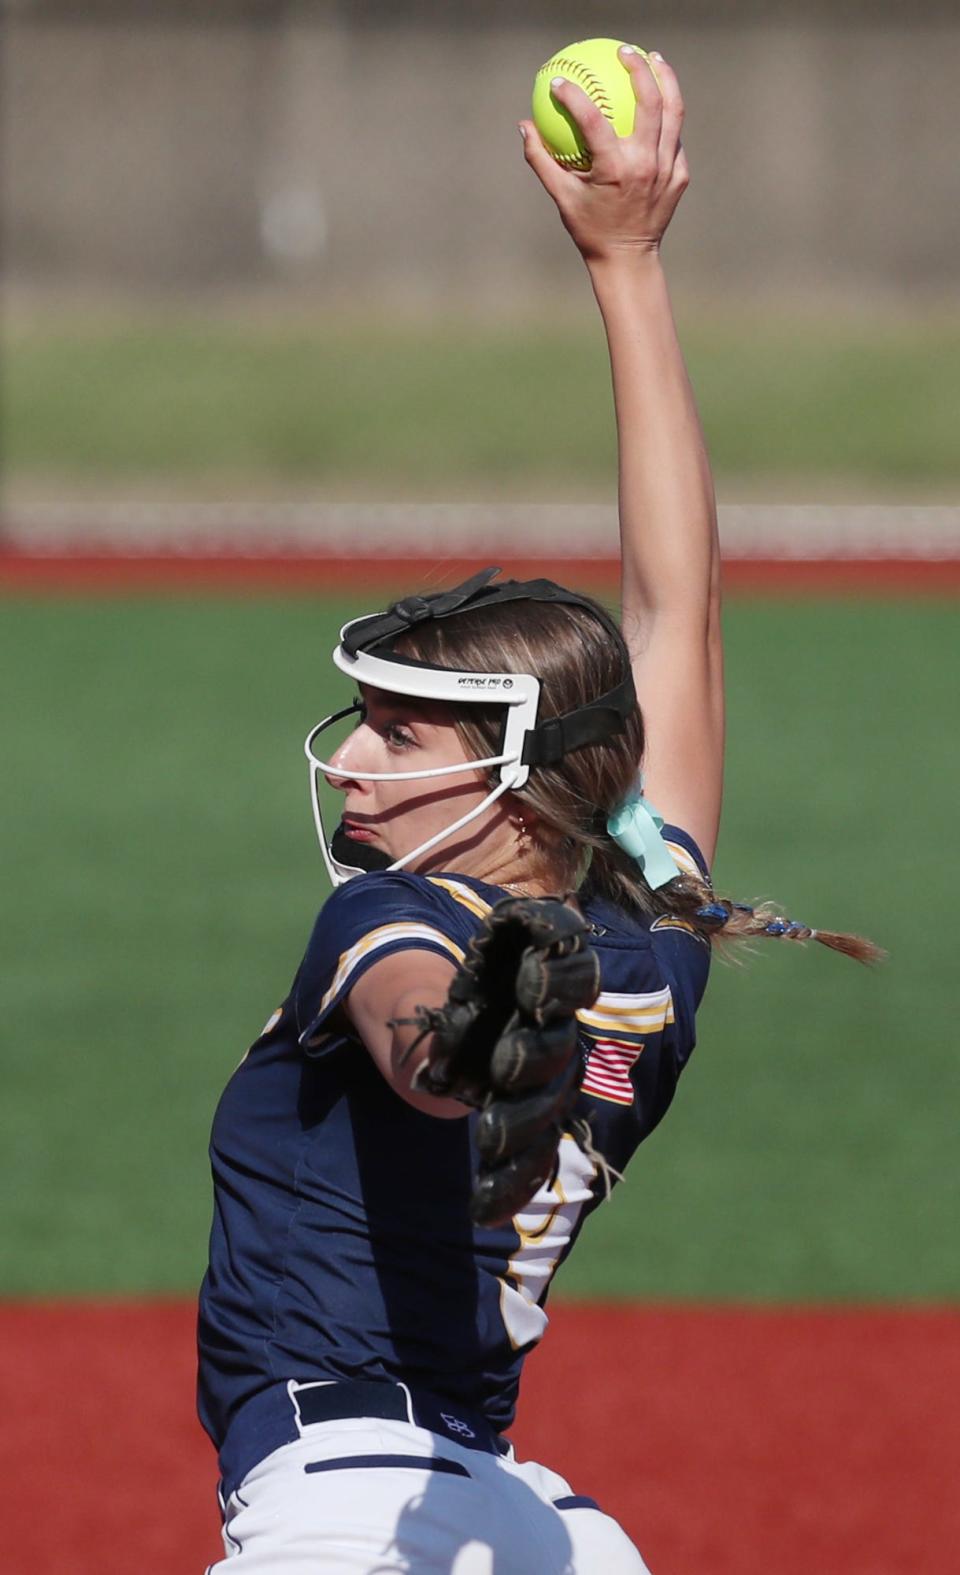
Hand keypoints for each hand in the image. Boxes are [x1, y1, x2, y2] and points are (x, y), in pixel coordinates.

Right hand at [519, 49, 688, 264]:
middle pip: (650, 101)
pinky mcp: (680, 175)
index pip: (594, 120)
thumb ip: (541, 160)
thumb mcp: (562, 197)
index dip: (573, 95)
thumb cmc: (590, 228)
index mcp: (615, 170)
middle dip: (638, 68)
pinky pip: (674, 137)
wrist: (628, 260)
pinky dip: (667, 116)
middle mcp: (646, 165)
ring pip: (674, 112)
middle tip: (625, 51)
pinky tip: (660, 100)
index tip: (557, 81)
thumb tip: (523, 126)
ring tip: (654, 59)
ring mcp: (668, 169)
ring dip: (665, 80)